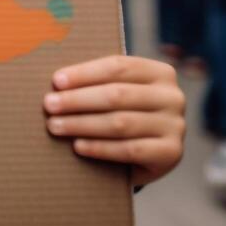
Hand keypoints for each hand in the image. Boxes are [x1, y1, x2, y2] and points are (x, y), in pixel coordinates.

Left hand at [43, 54, 184, 187]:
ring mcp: (176, 126)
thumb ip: (98, 84)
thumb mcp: (118, 94)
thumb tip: (57, 81)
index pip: (118, 67)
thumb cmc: (124, 116)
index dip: (84, 73)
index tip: (56, 81)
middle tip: (49, 105)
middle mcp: (173, 96)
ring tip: (55, 126)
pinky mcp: (171, 153)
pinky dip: (100, 148)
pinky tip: (78, 146)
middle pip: (117, 94)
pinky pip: (129, 149)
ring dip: (82, 124)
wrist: (148, 158)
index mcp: (160, 72)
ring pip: (120, 123)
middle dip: (78, 100)